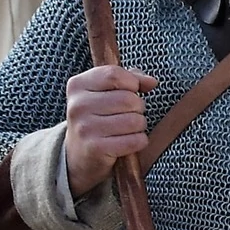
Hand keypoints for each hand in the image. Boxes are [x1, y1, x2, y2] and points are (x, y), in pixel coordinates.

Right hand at [64, 64, 156, 196]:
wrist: (79, 154)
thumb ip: (129, 79)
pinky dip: (139, 141)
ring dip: (139, 126)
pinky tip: (128, 141)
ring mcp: (85, 128)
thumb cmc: (98, 118)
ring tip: (128, 129)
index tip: (132, 91)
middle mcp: (78, 105)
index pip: (114, 74)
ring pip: (135, 121)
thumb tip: (151, 82)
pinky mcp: (96, 148)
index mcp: (78, 85)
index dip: (132, 82)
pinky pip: (135, 140)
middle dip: (138, 108)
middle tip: (129, 115)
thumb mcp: (105, 92)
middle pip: (128, 99)